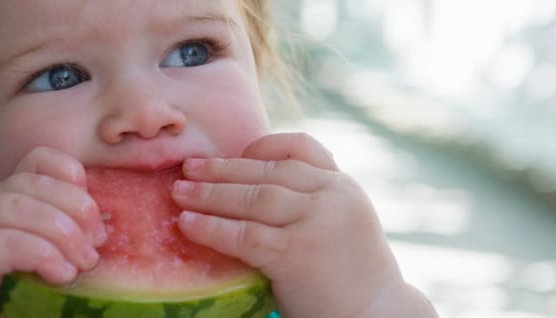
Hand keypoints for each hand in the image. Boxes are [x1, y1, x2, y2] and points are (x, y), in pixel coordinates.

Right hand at [0, 147, 107, 317]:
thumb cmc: (4, 292)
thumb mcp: (37, 252)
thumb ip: (59, 232)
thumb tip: (104, 229)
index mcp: (2, 196)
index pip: (38, 160)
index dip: (71, 175)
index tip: (93, 214)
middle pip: (34, 185)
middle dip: (76, 211)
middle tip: (95, 247)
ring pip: (20, 208)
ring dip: (62, 235)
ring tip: (81, 265)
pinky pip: (4, 243)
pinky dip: (41, 255)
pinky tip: (59, 274)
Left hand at [172, 133, 435, 316]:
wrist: (377, 317)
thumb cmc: (350, 278)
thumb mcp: (340, 225)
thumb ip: (309, 203)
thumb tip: (248, 189)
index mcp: (343, 186)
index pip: (301, 147)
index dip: (262, 147)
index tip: (233, 153)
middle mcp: (332, 196)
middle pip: (267, 172)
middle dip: (222, 170)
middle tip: (187, 168)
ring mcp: (317, 223)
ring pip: (253, 199)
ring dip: (209, 195)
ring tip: (178, 194)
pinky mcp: (299, 254)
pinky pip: (246, 235)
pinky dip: (212, 228)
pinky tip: (187, 225)